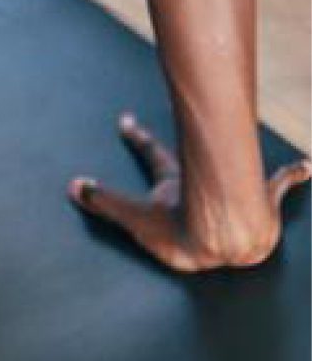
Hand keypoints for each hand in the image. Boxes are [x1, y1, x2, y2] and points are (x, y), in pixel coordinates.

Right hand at [68, 110, 310, 270]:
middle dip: (187, 141)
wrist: (223, 241)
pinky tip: (309, 165)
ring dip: (235, 157)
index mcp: (176, 184)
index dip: (137, 137)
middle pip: (190, 157)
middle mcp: (205, 183)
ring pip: (231, 168)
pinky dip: (295, 175)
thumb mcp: (135, 219)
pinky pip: (281, 187)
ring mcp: (232, 192)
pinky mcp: (264, 206)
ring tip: (239, 141)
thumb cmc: (182, 233)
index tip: (126, 119)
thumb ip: (104, 203)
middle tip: (182, 125)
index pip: (152, 154)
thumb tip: (73, 186)